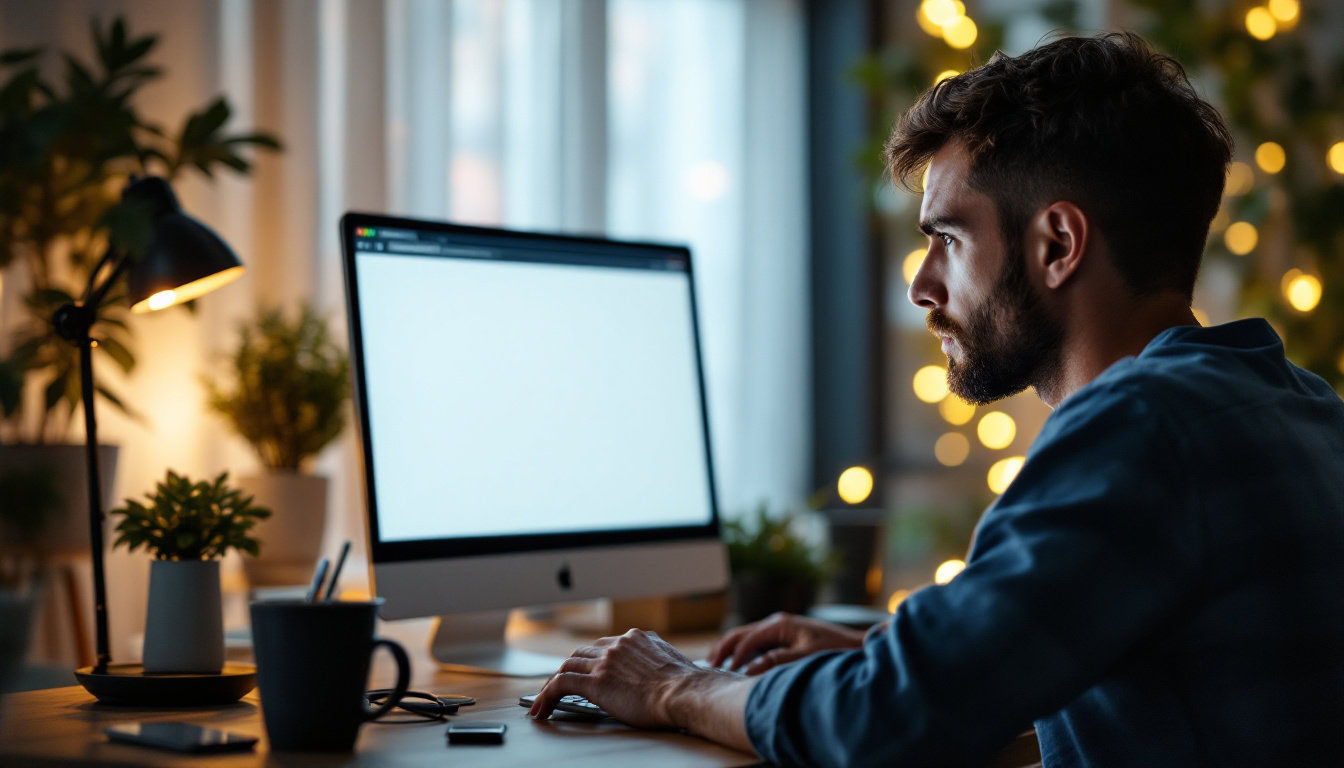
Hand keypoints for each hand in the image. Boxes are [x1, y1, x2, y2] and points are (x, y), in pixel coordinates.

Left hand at [528, 628, 713, 728]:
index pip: (604, 646)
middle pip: (582, 653)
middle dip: (572, 668)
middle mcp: (618, 645)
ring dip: (555, 681)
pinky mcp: (595, 682)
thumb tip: (655, 668)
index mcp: (636, 639)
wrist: (685, 693)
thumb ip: (655, 659)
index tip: (588, 670)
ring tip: (546, 699)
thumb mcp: (670, 661)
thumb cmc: (685, 685)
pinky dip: (546, 695)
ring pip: (568, 666)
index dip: (592, 660)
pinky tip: (541, 708)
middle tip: (563, 684)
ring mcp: (605, 662)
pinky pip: (560, 684)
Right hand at [707, 612, 865, 674]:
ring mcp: (779, 628)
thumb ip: (777, 661)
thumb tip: (748, 669)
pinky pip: (755, 642)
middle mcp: (776, 623)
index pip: (747, 640)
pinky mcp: (783, 636)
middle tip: (708, 667)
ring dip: (729, 649)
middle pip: (740, 634)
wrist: (856, 646)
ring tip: (715, 665)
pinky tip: (735, 663)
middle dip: (723, 650)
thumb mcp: (805, 658)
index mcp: (780, 624)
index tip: (723, 675)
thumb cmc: (835, 651)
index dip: (733, 658)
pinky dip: (741, 651)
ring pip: (745, 636)